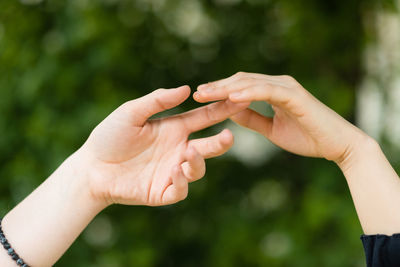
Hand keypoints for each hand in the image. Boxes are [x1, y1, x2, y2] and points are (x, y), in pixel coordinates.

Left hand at [80, 85, 248, 206]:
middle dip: (222, 142)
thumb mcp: (131, 113)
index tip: (240, 100)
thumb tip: (186, 89)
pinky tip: (174, 169)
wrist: (90, 167)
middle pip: (208, 147)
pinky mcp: (162, 191)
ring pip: (197, 170)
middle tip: (230, 136)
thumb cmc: (109, 136)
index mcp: (174, 129)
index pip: (204, 118)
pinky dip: (181, 180)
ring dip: (198, 162)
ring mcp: (171, 171)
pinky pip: (180, 189)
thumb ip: (158, 101)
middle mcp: (177, 149)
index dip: (222, 110)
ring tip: (188, 154)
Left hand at [194, 72, 367, 162]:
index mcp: (273, 91)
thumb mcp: (271, 129)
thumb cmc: (307, 137)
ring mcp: (287, 87)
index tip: (200, 97)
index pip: (241, 86)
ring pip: (250, 82)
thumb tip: (230, 111)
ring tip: (206, 94)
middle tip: (197, 93)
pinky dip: (248, 93)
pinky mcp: (294, 95)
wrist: (337, 145)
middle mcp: (278, 84)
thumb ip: (252, 118)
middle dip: (217, 87)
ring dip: (226, 88)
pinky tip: (230, 98)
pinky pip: (266, 91)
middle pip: (241, 80)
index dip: (220, 90)